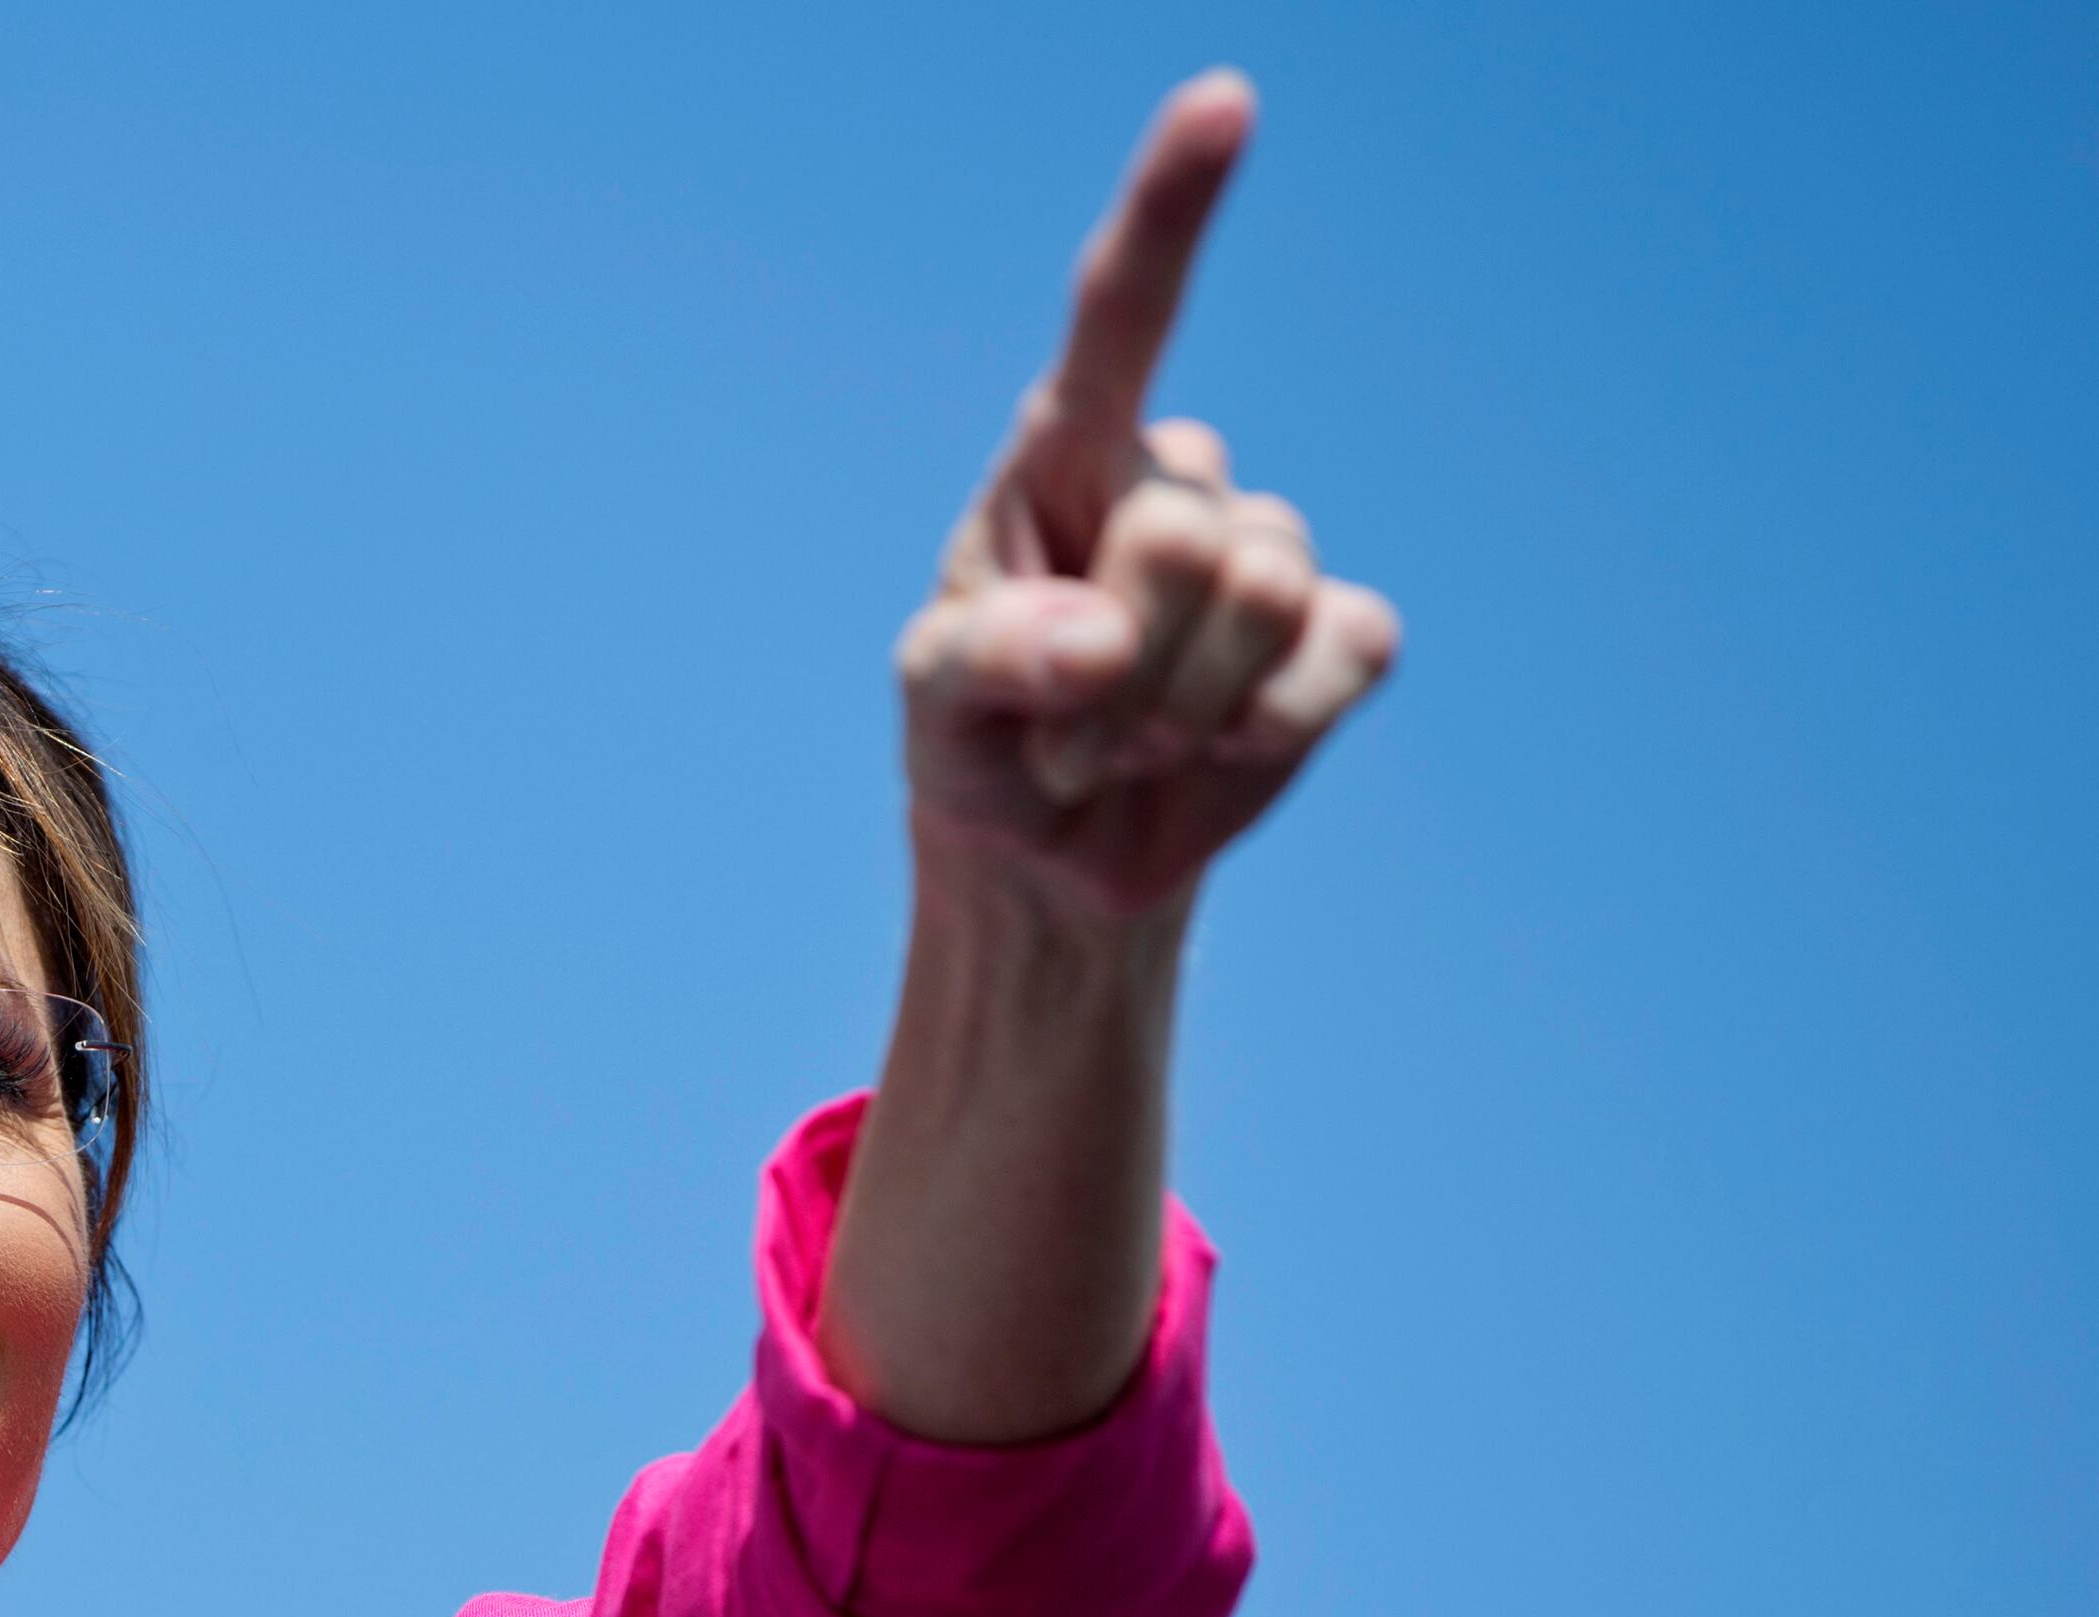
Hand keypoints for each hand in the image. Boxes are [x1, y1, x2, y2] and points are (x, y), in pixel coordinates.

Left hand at [897, 71, 1399, 920]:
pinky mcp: (1338, 635)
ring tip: (1125, 743)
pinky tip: (1215, 750)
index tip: (1225, 101)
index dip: (1175, 208)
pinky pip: (1341, 658)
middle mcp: (1177, 478)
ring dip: (1177, 714)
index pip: (1123, 312)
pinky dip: (1265, 735)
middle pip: (1188, 532)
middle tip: (1067, 726)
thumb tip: (1097, 641)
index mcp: (1065, 457)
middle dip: (1121, 668)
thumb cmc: (984, 748)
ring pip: (1264, 599)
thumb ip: (982, 666)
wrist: (1058, 856)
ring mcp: (1270, 551)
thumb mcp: (935, 713)